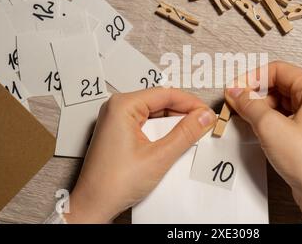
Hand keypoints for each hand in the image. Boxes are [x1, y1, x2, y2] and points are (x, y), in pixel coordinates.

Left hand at [64, 87, 215, 222]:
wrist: (93, 206)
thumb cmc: (113, 183)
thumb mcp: (159, 157)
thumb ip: (185, 134)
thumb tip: (204, 117)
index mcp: (123, 105)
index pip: (166, 94)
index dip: (191, 103)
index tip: (208, 114)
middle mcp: (117, 108)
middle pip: (161, 102)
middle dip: (184, 113)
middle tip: (204, 124)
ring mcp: (117, 120)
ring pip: (155, 114)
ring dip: (175, 123)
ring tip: (193, 134)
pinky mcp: (119, 132)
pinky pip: (147, 124)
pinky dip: (164, 131)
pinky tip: (175, 141)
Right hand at [225, 61, 301, 223]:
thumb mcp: (270, 127)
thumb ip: (249, 104)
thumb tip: (235, 92)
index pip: (276, 69)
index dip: (252, 78)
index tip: (234, 89)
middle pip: (278, 84)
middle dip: (255, 94)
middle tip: (236, 103)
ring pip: (279, 99)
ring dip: (260, 107)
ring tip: (245, 117)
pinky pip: (284, 114)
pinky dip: (268, 117)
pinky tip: (257, 126)